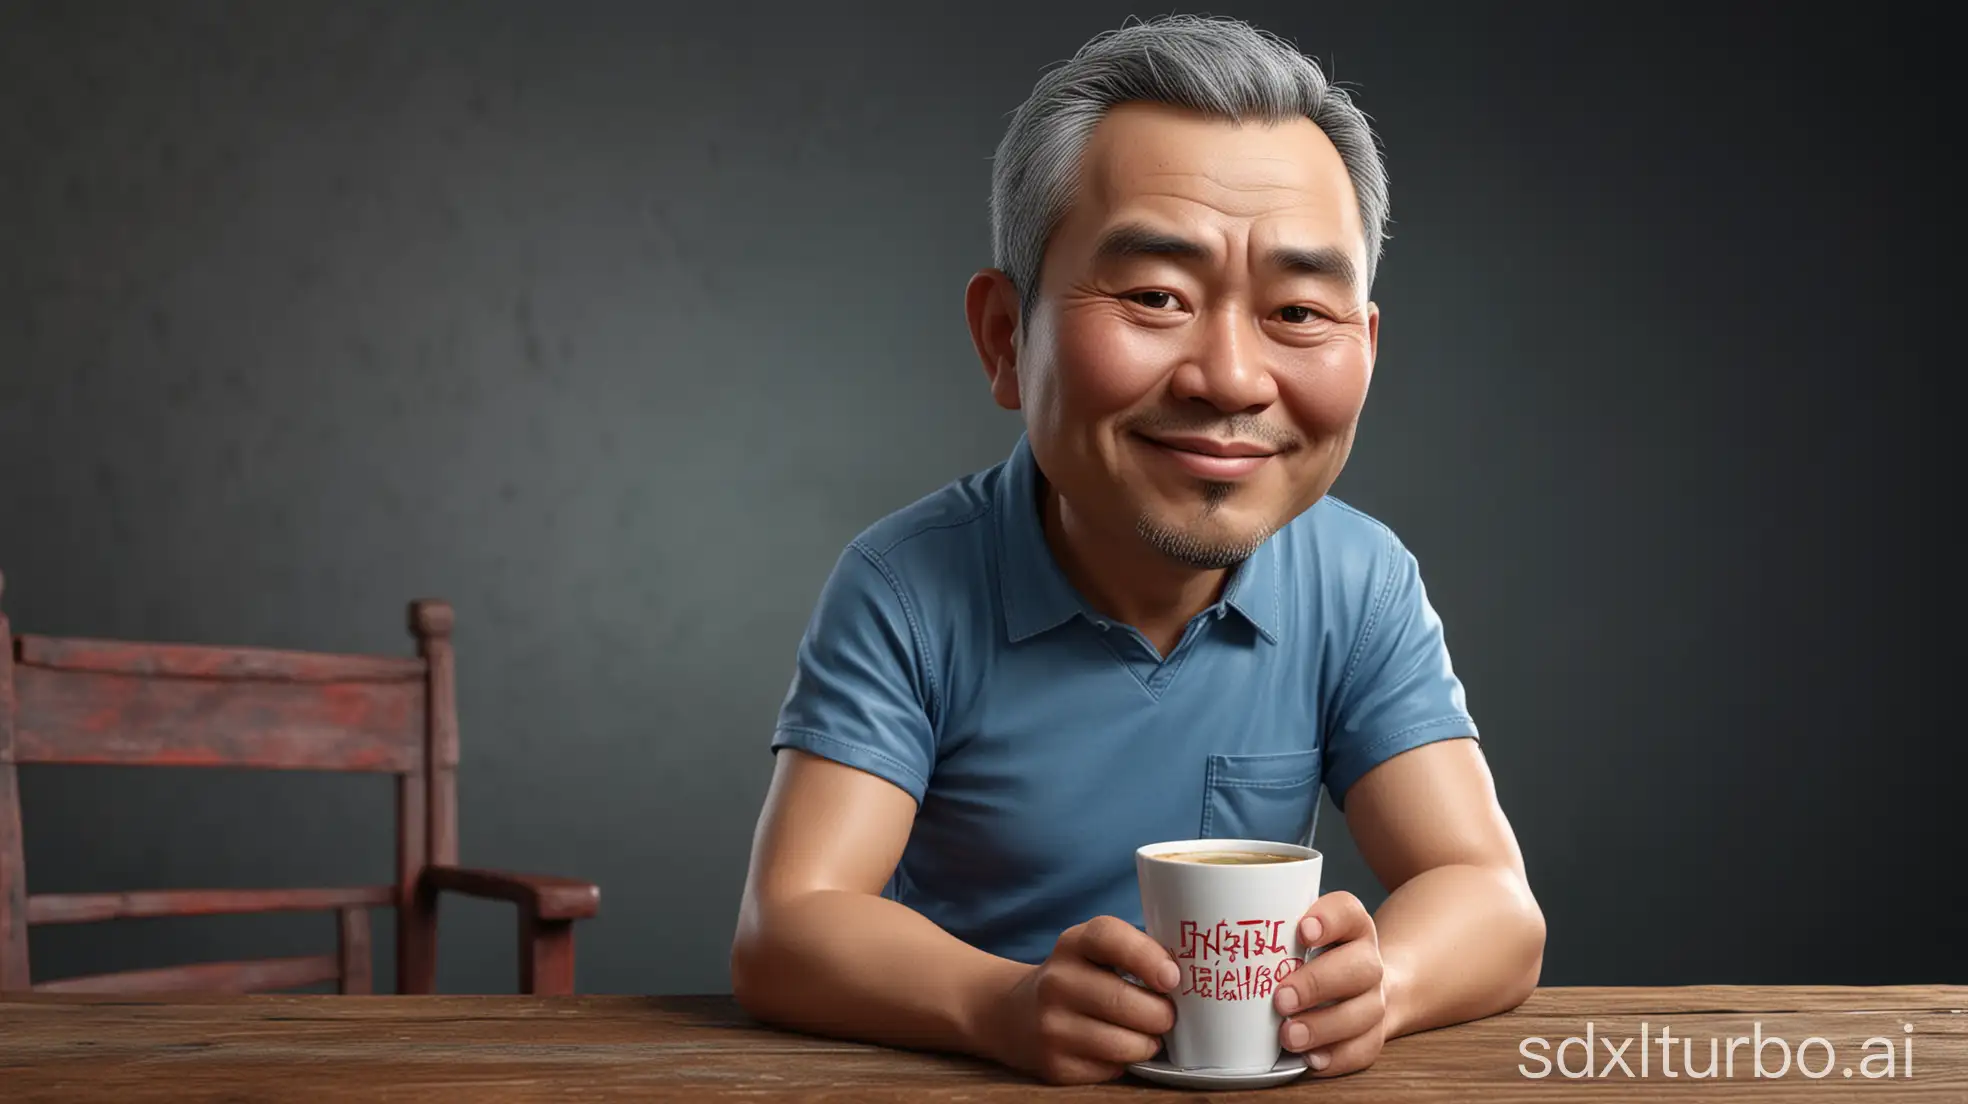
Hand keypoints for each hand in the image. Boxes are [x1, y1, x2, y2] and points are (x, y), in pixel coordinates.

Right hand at [986, 916, 1178, 1084]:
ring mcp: (1050, 1025)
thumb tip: (1194, 978)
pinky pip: (1111, 1070)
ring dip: (1148, 1043)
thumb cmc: (1079, 977)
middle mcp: (1056, 981)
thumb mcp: (1095, 951)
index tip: (1172, 977)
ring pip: (1124, 1043)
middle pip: (1124, 1001)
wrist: (1015, 1013)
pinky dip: (1125, 1062)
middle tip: (1168, 1015)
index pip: (1109, 937)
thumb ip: (1137, 953)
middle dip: (1161, 1014)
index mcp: (1073, 943)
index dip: (1146, 957)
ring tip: (1148, 1035)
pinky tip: (1117, 1049)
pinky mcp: (1054, 1065)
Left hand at [1272, 890, 1386, 1075]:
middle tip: (1280, 999)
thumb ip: (1260, 932)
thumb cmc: (1304, 958)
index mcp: (1348, 927)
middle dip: (1318, 984)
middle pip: (1361, 967)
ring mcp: (1373, 999)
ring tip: (1288, 1036)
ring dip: (1324, 1026)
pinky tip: (1311, 1059)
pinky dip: (1337, 1056)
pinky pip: (1364, 1049)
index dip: (1330, 919)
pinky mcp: (1372, 1035)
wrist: (1355, 989)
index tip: (1302, 930)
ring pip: (1365, 1012)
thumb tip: (1195, 935)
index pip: (1348, 911)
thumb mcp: (1286, 936)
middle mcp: (1366, 960)